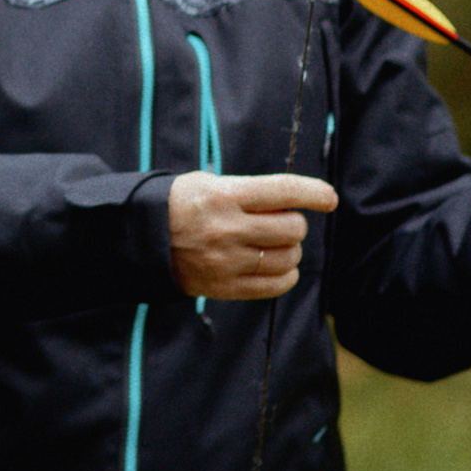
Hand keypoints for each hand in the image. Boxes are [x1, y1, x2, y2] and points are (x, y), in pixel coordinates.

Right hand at [168, 170, 338, 300]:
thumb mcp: (208, 183)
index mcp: (223, 195)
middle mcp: (226, 228)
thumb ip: (249, 192)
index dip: (313, 193)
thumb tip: (294, 205)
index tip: (329, 198)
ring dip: (291, 250)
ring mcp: (226, 261)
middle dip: (295, 224)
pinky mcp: (225, 286)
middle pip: (291, 228)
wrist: (141, 238)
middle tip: (282, 221)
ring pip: (287, 258)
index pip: (283, 191)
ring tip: (277, 244)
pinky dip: (286, 275)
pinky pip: (275, 285)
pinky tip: (281, 267)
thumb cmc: (181, 204)